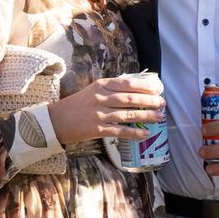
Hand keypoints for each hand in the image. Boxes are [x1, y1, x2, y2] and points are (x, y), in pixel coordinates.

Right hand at [46, 75, 164, 144]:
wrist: (55, 120)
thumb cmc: (78, 104)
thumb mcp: (94, 90)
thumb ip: (113, 89)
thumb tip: (138, 89)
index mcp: (101, 85)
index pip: (128, 84)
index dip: (145, 87)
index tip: (158, 89)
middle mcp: (100, 98)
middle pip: (130, 98)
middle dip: (149, 101)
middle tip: (163, 104)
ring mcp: (98, 114)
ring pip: (127, 114)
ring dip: (146, 116)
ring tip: (159, 118)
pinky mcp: (96, 129)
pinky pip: (119, 131)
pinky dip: (133, 133)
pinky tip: (145, 134)